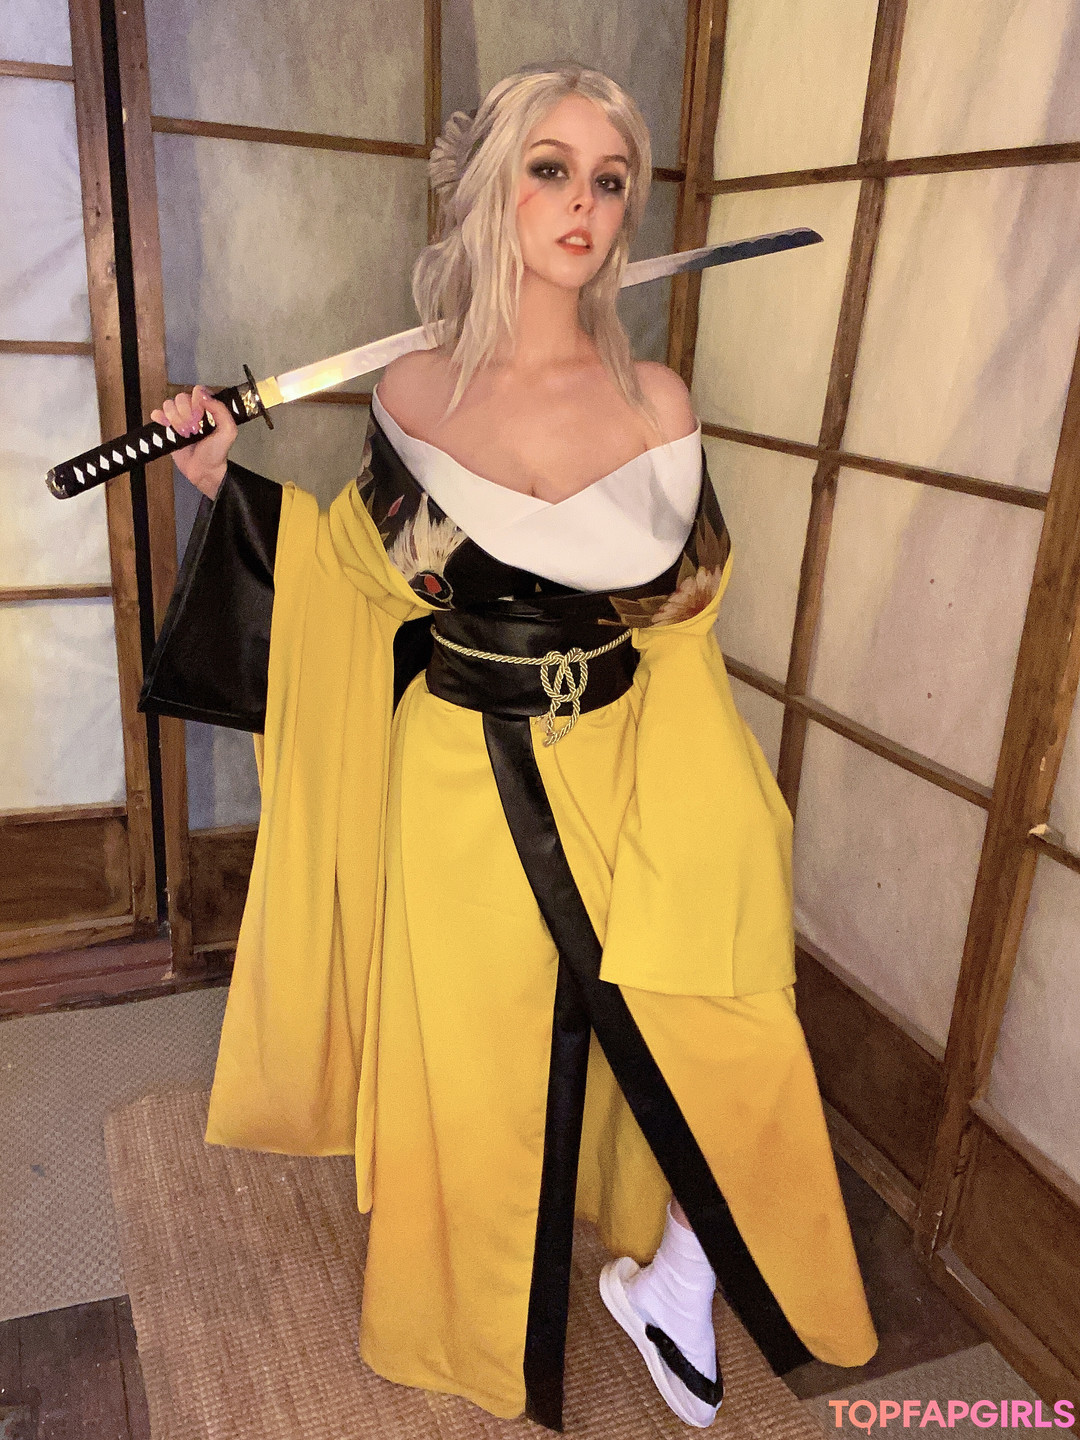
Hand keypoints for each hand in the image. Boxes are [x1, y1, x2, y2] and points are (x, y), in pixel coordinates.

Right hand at [150, 385, 237, 499]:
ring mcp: (180, 418)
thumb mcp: (228, 431)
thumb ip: (221, 410)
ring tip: (184, 433)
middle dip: (185, 413)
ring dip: (175, 419)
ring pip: (169, 404)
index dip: (197, 402)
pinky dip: (159, 418)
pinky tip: (168, 427)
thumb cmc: (216, 453)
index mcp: (208, 408)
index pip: (198, 391)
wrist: (204, 471)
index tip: (200, 416)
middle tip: (193, 429)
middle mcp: (193, 411)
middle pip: (181, 397)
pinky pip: (157, 414)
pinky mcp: (168, 427)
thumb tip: (204, 396)